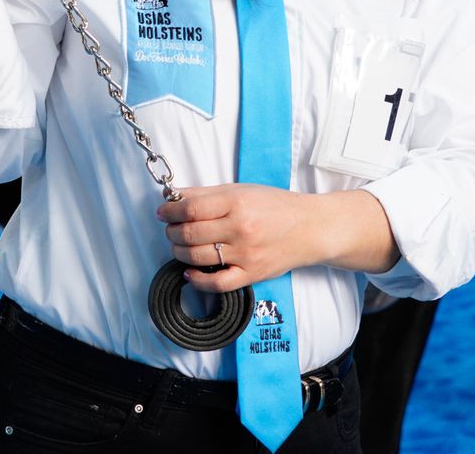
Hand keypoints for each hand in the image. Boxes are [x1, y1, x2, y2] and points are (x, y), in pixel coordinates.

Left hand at [157, 186, 399, 292]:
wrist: (311, 228)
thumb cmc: (276, 206)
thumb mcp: (242, 190)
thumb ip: (206, 194)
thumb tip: (174, 196)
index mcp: (237, 203)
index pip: (190, 209)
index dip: (170, 211)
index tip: (163, 212)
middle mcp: (240, 229)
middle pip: (189, 234)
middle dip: (172, 232)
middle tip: (170, 228)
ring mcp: (246, 254)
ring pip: (197, 257)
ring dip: (179, 252)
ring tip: (179, 245)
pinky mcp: (251, 274)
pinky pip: (217, 284)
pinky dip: (197, 280)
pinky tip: (190, 272)